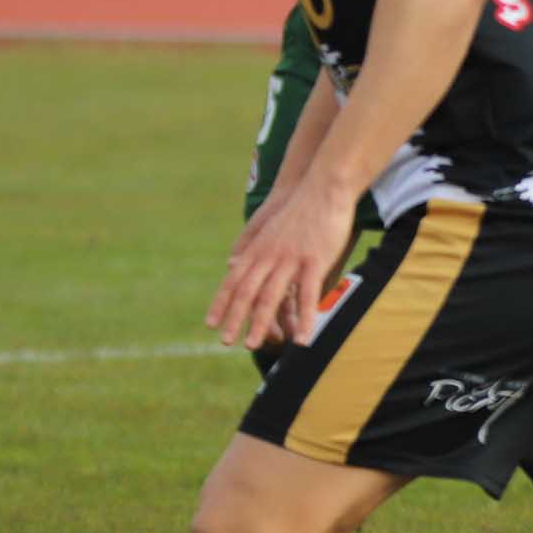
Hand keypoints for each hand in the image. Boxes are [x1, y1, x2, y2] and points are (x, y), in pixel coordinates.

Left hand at [206, 183, 352, 351]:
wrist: (323, 186)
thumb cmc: (299, 206)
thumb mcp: (268, 227)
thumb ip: (250, 248)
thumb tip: (232, 263)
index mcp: (257, 249)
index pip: (233, 281)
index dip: (221, 303)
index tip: (210, 324)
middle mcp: (268, 256)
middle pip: (246, 292)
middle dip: (235, 319)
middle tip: (226, 342)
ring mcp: (290, 260)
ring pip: (270, 297)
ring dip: (260, 323)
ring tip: (254, 346)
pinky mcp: (314, 261)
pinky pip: (306, 295)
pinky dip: (304, 319)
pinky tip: (303, 337)